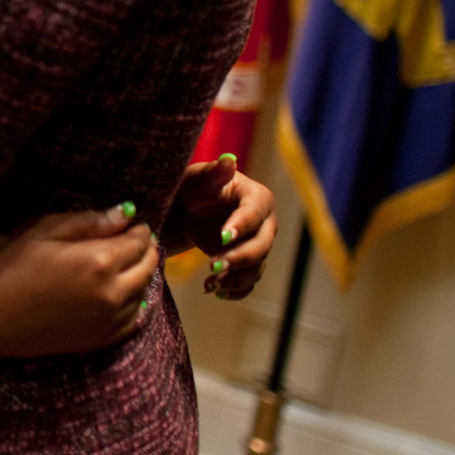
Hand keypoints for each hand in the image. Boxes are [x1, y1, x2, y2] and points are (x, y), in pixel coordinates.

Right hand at [0, 207, 158, 359]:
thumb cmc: (7, 266)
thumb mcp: (42, 232)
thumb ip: (88, 222)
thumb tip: (127, 213)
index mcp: (99, 260)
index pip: (137, 242)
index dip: (139, 230)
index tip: (136, 223)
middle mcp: (113, 292)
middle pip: (147, 267)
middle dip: (146, 251)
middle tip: (137, 241)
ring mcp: (108, 320)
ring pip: (143, 294)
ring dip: (140, 277)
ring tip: (127, 266)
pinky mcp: (99, 340)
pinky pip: (132, 322)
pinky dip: (135, 306)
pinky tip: (124, 298)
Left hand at [161, 155, 274, 299]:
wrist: (189, 210)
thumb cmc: (196, 188)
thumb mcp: (200, 179)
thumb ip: (214, 173)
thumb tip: (228, 161)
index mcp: (257, 199)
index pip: (253, 214)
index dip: (240, 226)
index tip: (222, 237)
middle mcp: (264, 224)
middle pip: (260, 246)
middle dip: (237, 258)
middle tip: (212, 266)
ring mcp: (258, 246)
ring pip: (255, 268)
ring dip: (234, 279)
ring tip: (208, 284)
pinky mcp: (248, 264)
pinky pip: (249, 282)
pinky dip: (235, 291)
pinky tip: (217, 293)